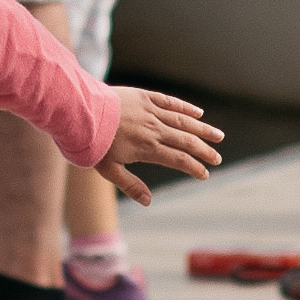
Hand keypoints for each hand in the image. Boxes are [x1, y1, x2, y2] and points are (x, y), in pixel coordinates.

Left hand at [94, 89, 226, 197]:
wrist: (81, 112)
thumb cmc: (92, 144)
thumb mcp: (108, 170)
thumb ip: (130, 185)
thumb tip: (148, 202)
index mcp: (147, 148)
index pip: (178, 159)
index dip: (194, 167)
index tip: (204, 174)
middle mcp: (153, 129)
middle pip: (185, 141)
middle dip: (204, 151)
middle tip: (218, 158)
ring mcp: (150, 111)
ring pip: (183, 121)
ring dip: (202, 129)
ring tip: (218, 136)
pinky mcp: (144, 97)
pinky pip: (169, 102)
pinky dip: (185, 107)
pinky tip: (198, 113)